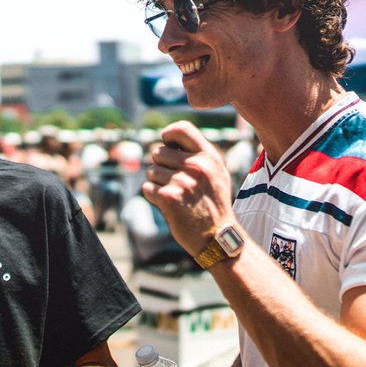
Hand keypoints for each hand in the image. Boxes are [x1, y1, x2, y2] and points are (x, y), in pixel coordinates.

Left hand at [140, 121, 236, 254]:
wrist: (217, 238)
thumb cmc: (213, 204)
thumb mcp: (216, 173)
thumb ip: (197, 154)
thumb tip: (167, 139)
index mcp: (209, 156)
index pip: (181, 128)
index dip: (168, 135)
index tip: (167, 145)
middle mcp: (196, 166)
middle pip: (158, 152)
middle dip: (160, 166)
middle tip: (174, 182)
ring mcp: (182, 181)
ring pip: (151, 171)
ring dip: (156, 183)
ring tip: (175, 195)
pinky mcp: (169, 198)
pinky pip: (147, 188)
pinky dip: (153, 196)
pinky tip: (168, 205)